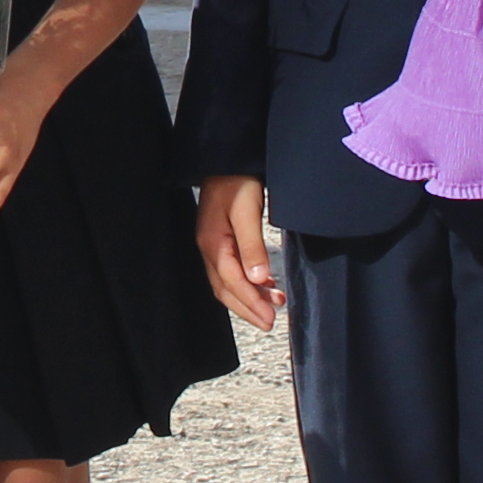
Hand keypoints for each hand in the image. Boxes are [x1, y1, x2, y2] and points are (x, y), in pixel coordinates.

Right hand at [199, 174, 281, 327]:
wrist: (226, 159)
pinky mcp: (219, 240)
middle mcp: (208, 248)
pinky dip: (245, 285)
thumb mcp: (248, 212)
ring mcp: (212, 245)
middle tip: (270, 323)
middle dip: (247, 308)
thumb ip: (252, 246)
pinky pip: (230, 271)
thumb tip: (259, 279)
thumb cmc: (237, 181)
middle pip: (226, 288)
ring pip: (227, 282)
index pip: (233, 282)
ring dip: (248, 298)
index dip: (251, 302)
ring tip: (273, 306)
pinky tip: (263, 286)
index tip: (270, 318)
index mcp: (213, 243)